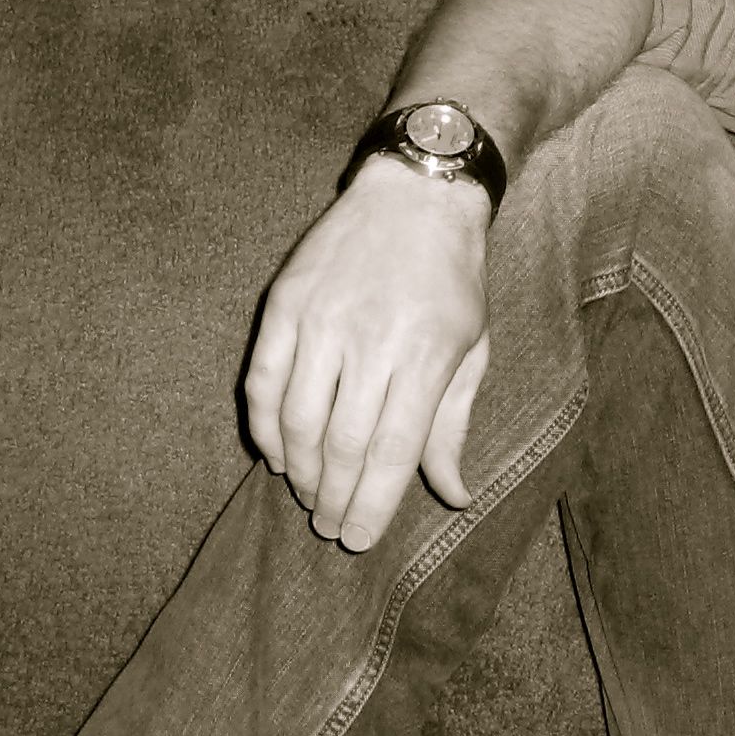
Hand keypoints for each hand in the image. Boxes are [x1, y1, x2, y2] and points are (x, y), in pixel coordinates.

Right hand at [242, 165, 492, 549]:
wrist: (416, 195)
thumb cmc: (453, 281)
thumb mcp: (472, 351)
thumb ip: (453, 426)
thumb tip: (453, 495)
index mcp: (426, 355)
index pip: (390, 451)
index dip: (372, 505)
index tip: (359, 540)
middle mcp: (371, 338)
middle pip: (341, 444)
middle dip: (333, 498)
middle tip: (330, 528)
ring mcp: (322, 318)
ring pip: (297, 418)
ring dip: (299, 470)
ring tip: (309, 497)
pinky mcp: (284, 302)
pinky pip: (263, 380)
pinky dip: (265, 426)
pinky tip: (277, 455)